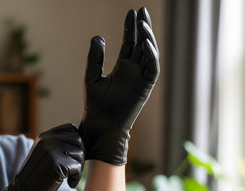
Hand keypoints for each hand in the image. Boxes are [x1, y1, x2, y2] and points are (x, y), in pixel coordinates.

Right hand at [0, 123, 83, 190]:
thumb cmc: (38, 176)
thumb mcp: (45, 154)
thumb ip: (59, 144)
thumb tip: (83, 141)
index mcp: (44, 136)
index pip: (71, 129)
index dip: (76, 143)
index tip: (71, 157)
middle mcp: (48, 140)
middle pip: (78, 140)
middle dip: (79, 155)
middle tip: (72, 169)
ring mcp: (52, 151)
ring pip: (80, 154)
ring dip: (78, 167)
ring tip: (68, 176)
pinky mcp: (57, 164)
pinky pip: (78, 167)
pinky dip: (76, 178)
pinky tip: (69, 183)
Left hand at [79, 7, 159, 164]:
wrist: (100, 126)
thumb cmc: (95, 105)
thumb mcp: (92, 76)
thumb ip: (95, 57)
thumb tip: (98, 36)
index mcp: (122, 67)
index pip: (130, 43)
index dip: (131, 28)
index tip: (131, 12)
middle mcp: (134, 71)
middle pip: (142, 44)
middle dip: (143, 27)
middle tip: (142, 10)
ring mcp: (141, 78)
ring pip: (149, 53)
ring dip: (148, 38)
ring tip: (143, 22)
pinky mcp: (145, 87)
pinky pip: (152, 68)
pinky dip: (151, 55)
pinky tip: (145, 42)